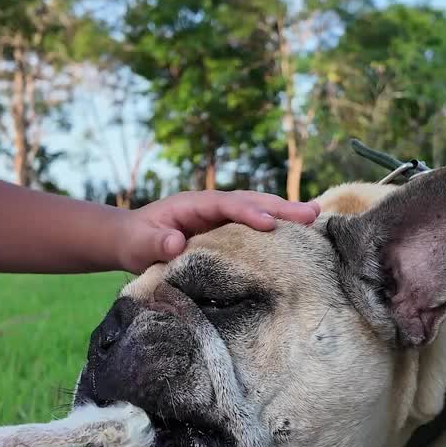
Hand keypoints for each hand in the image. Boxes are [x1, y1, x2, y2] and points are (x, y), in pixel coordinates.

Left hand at [118, 190, 321, 272]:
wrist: (130, 240)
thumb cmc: (133, 241)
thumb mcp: (136, 244)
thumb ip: (153, 244)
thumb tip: (173, 242)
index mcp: (193, 204)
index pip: (225, 204)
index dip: (248, 212)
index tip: (270, 224)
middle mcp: (212, 206)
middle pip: (250, 201)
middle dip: (280, 207)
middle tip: (312, 214)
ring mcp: (221, 217)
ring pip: (257, 210)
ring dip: (284, 214)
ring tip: (315, 217)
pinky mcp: (225, 231)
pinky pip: (254, 228)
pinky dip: (276, 229)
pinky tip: (298, 235)